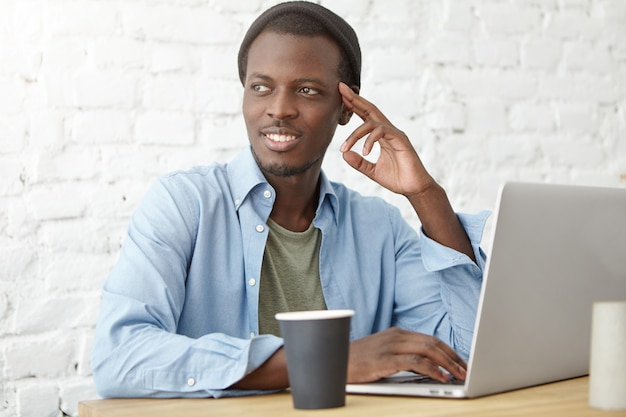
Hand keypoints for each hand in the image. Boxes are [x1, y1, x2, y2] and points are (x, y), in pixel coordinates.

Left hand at [338, 82, 434, 196]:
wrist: (414, 188)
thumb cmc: (397, 178)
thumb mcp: (372, 171)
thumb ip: (359, 163)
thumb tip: (344, 154)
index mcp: (382, 136)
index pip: (366, 116)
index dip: (354, 105)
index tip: (341, 95)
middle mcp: (388, 131)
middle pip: (370, 109)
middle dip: (355, 99)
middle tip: (341, 88)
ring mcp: (395, 134)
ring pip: (372, 123)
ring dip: (355, 134)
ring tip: (344, 147)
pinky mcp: (401, 140)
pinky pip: (382, 132)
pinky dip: (370, 141)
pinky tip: (365, 152)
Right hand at [347, 327, 466, 383]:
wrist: (330, 362)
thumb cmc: (356, 362)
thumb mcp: (381, 354)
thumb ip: (401, 355)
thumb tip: (428, 368)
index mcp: (396, 333)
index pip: (429, 339)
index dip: (449, 351)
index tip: (462, 362)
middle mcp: (395, 336)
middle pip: (432, 342)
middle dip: (453, 356)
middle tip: (467, 369)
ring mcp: (390, 346)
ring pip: (428, 349)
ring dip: (448, 363)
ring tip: (459, 374)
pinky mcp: (385, 359)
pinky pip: (415, 362)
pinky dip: (432, 369)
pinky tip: (441, 377)